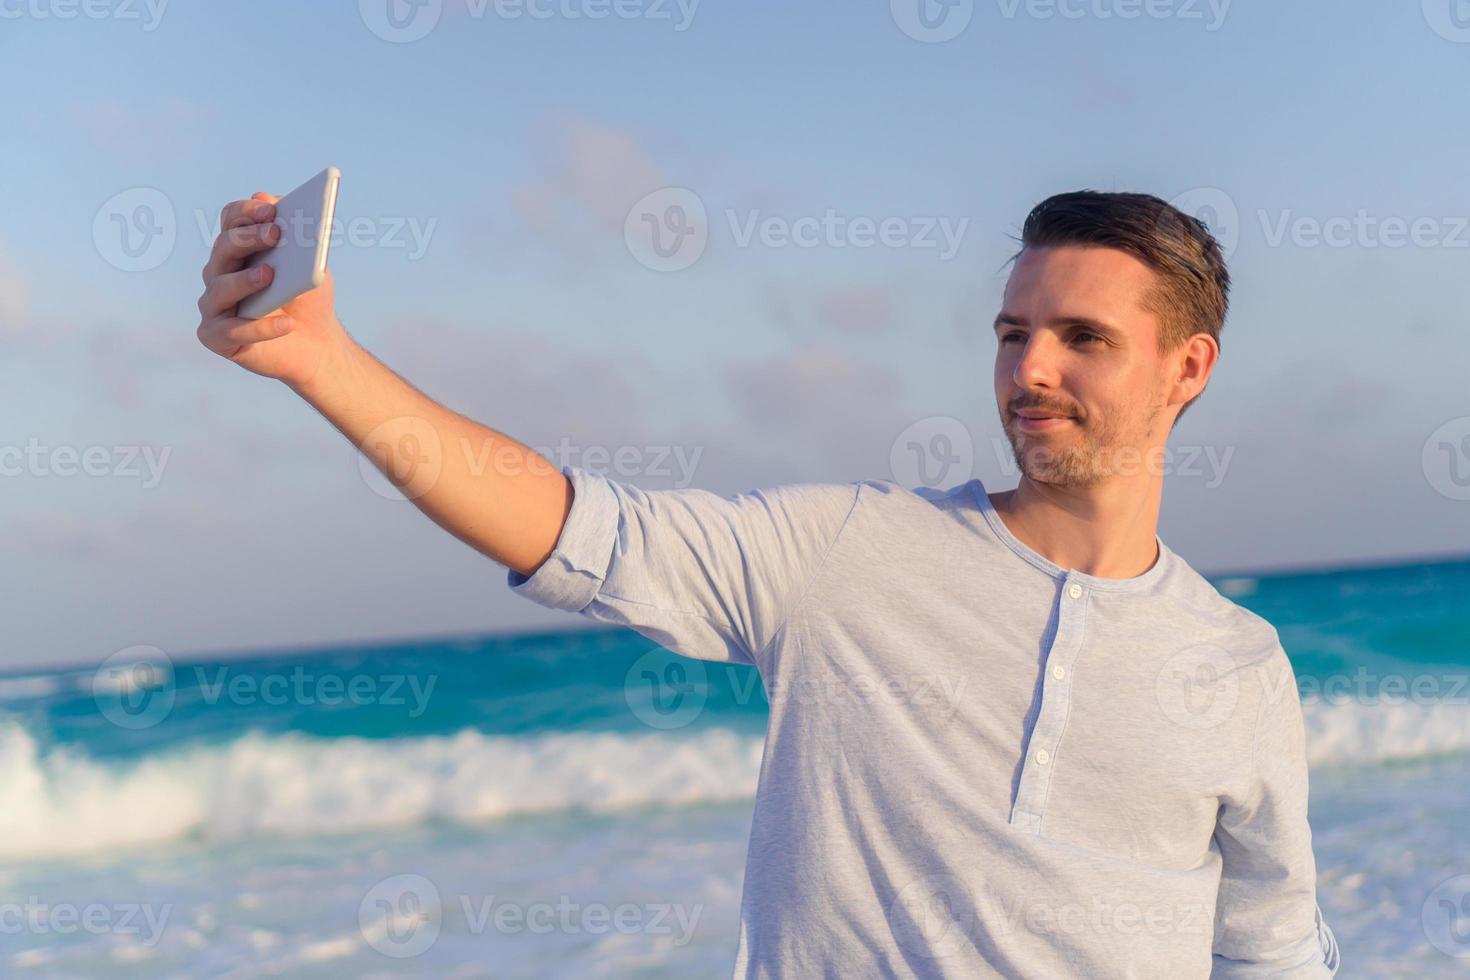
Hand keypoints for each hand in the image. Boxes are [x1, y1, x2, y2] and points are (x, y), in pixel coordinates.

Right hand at [196, 191, 349, 390]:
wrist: (317, 345)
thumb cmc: (307, 299)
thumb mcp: (310, 264)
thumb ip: (295, 234)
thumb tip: (269, 198)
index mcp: (238, 250)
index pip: (231, 220)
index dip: (247, 212)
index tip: (272, 210)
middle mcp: (219, 273)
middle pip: (224, 248)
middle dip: (248, 238)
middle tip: (275, 234)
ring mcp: (214, 306)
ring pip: (221, 288)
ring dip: (245, 279)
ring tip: (270, 275)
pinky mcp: (217, 338)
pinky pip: (234, 330)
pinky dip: (261, 327)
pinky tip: (287, 323)